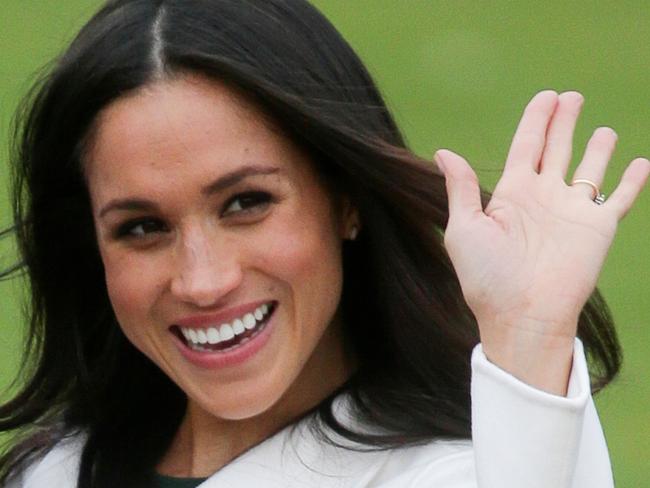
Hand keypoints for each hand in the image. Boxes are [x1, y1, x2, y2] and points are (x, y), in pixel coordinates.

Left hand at [436, 91, 649, 393]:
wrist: (522, 315)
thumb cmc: (487, 276)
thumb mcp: (464, 228)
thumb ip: (462, 189)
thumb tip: (443, 152)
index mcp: (512, 194)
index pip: (526, 146)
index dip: (536, 120)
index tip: (547, 97)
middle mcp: (544, 197)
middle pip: (557, 148)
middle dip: (564, 122)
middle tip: (571, 96)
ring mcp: (573, 211)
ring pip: (590, 169)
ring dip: (598, 148)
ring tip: (604, 130)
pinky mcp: (599, 228)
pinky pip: (619, 198)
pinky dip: (632, 181)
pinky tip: (641, 163)